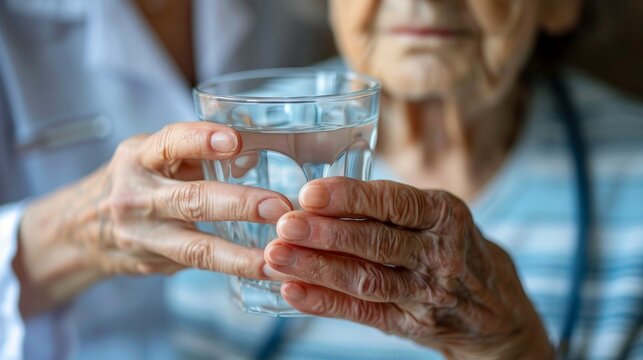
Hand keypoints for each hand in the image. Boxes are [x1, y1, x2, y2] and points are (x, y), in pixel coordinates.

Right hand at [15, 122, 290, 315]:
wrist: (83, 228)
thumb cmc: (136, 181)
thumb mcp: (155, 155)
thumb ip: (199, 152)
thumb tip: (253, 154)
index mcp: (140, 157)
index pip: (170, 144)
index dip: (202, 141)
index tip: (236, 141)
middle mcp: (138, 195)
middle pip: (191, 199)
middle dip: (238, 203)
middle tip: (279, 206)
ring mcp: (144, 234)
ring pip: (195, 246)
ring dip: (239, 253)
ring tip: (276, 256)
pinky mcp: (155, 262)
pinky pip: (199, 266)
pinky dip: (234, 268)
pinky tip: (265, 270)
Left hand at [264, 178, 552, 358]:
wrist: (495, 307)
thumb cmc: (449, 245)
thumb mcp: (436, 216)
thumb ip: (389, 207)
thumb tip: (315, 196)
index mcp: (444, 214)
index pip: (395, 203)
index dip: (350, 198)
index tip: (309, 193)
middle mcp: (440, 252)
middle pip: (377, 242)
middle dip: (326, 234)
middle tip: (284, 225)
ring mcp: (428, 292)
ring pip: (367, 279)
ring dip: (317, 269)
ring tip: (275, 258)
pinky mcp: (413, 323)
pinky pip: (364, 312)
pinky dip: (326, 302)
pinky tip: (293, 291)